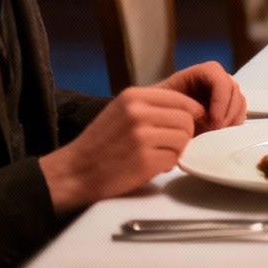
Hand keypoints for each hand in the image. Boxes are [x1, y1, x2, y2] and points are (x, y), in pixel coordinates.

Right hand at [39, 85, 202, 211]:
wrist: (74, 171)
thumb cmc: (101, 142)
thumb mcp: (122, 111)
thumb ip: (152, 107)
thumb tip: (193, 109)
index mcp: (134, 96)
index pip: (181, 99)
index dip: (188, 114)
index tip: (181, 126)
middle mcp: (138, 112)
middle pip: (186, 120)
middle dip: (182, 135)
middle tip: (166, 145)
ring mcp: (141, 136)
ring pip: (183, 140)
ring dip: (174, 151)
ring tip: (155, 155)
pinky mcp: (144, 160)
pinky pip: (173, 160)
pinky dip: (165, 166)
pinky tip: (147, 166)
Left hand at [158, 60, 246, 132]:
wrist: (162, 117)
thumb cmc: (163, 107)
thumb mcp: (168, 103)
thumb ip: (185, 106)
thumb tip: (202, 113)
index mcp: (202, 72)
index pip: (220, 79)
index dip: (221, 99)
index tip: (214, 121)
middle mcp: (217, 79)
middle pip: (233, 91)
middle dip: (226, 113)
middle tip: (214, 130)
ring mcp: (224, 92)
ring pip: (239, 102)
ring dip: (230, 120)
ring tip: (214, 133)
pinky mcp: (228, 106)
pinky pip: (240, 113)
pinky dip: (233, 124)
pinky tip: (219, 133)